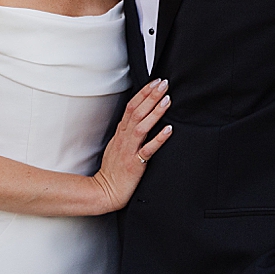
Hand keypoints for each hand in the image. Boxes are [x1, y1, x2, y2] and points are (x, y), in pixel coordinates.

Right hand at [91, 80, 171, 212]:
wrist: (105, 191)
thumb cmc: (113, 170)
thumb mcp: (118, 145)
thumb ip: (127, 131)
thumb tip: (139, 117)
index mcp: (121, 133)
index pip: (131, 107)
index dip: (144, 93)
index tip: (155, 82)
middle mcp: (125, 138)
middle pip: (137, 112)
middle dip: (151, 96)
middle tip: (164, 84)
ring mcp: (129, 150)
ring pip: (142, 126)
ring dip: (155, 112)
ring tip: (167, 100)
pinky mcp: (135, 164)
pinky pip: (148, 150)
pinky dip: (158, 139)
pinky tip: (168, 130)